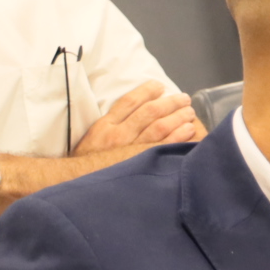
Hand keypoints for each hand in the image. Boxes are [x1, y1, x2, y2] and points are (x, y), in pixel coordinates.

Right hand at [78, 81, 202, 154]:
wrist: (79, 183)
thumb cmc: (87, 164)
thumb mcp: (91, 140)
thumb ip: (109, 126)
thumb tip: (131, 112)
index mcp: (105, 126)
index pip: (129, 102)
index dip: (146, 91)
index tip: (159, 86)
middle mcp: (118, 136)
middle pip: (149, 112)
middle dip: (169, 103)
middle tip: (183, 99)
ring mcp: (130, 150)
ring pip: (159, 127)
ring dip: (178, 116)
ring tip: (189, 112)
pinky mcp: (142, 164)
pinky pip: (164, 147)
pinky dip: (179, 137)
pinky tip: (190, 130)